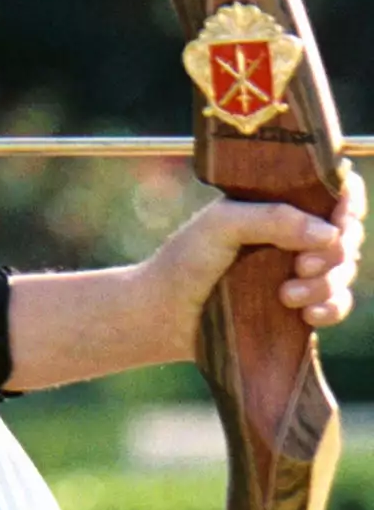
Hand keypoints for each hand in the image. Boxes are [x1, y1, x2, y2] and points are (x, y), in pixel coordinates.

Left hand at [137, 165, 361, 358]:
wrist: (163, 314)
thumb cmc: (185, 260)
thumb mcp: (221, 226)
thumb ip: (271, 219)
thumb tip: (329, 233)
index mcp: (274, 205)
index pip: (331, 193)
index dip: (347, 204)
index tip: (340, 222)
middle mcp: (291, 234)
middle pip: (345, 234)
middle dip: (335, 251)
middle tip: (301, 266)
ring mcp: (297, 270)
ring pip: (343, 270)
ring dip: (327, 283)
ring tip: (287, 296)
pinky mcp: (299, 304)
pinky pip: (337, 303)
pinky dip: (332, 308)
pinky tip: (309, 315)